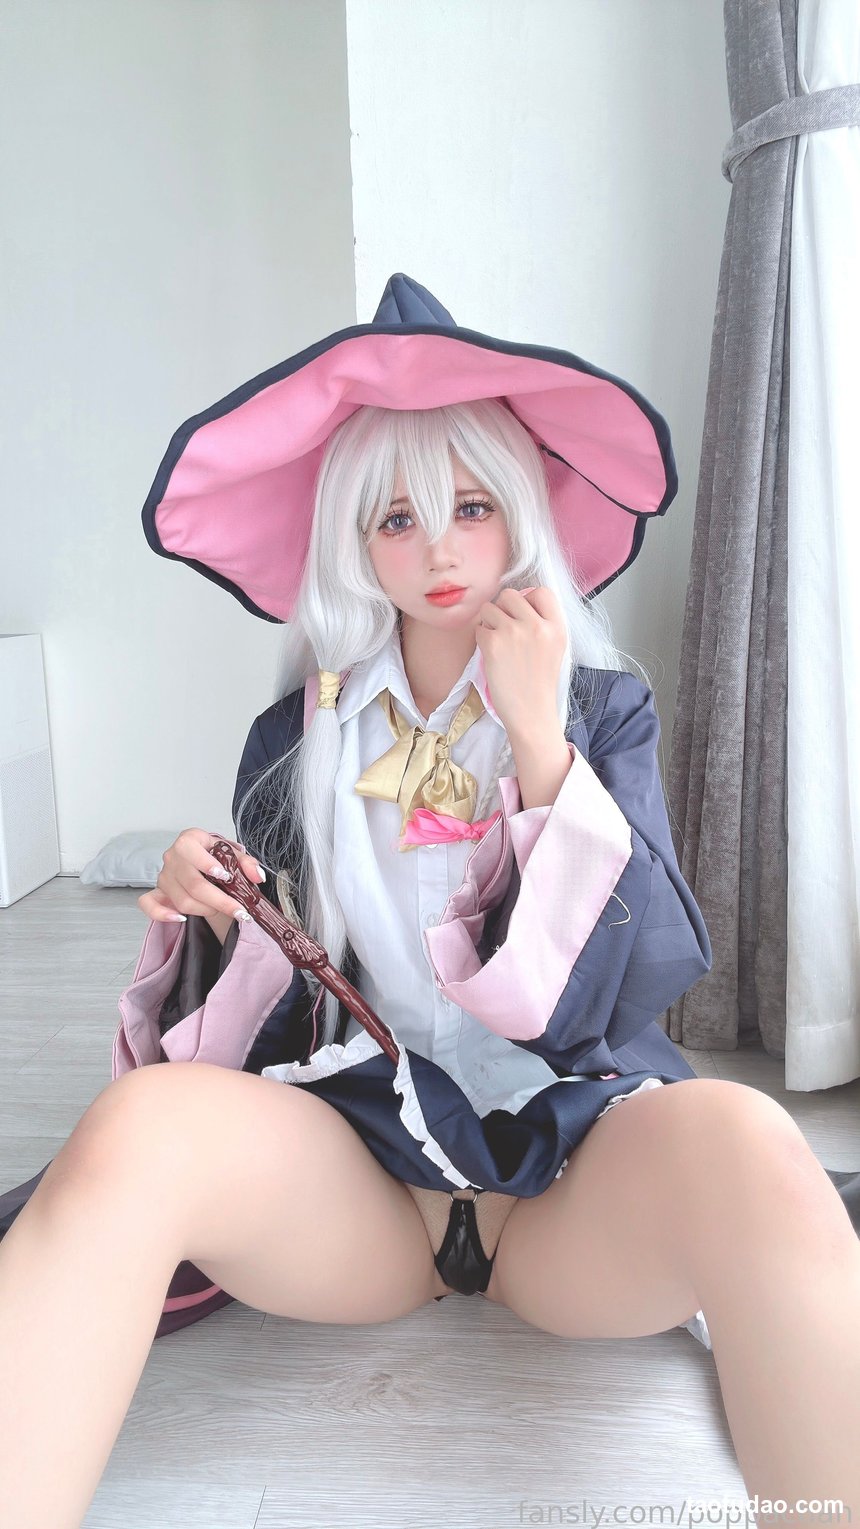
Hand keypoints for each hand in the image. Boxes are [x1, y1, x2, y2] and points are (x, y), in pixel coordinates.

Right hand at [137, 828, 265, 923]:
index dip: (208, 866)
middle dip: (220, 901)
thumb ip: (246, 863)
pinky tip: (181, 919)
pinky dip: (163, 914)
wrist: (203, 862)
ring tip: (222, 910)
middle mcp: (172, 857)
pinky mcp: (157, 892)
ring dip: (206, 910)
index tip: (227, 877)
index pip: (191, 851)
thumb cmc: (215, 856)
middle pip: (192, 884)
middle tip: (240, 911)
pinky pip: (149, 905)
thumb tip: (257, 877)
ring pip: (182, 900)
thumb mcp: (233, 853)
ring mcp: (163, 876)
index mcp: (189, 840)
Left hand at [474, 585, 566, 735]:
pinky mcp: (493, 643)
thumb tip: (522, 600)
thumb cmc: (540, 683)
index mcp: (557, 627)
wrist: (531, 713)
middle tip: (505, 629)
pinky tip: (491, 654)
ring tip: (497, 642)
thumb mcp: (556, 648)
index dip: (528, 599)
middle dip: (503, 608)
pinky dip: (481, 638)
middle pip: (510, 595)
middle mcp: (537, 625)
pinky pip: (479, 627)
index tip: (523, 616)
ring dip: (489, 622)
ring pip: (490, 607)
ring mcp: (514, 632)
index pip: (541, 591)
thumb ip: (544, 623)